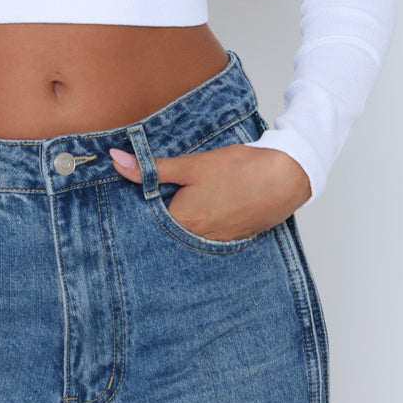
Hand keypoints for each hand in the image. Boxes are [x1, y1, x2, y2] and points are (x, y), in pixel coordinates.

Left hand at [109, 141, 310, 240]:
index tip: (129, 194)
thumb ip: (152, 168)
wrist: (286, 176)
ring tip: (185, 199)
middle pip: (165, 230)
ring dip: (180, 220)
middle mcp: (197, 239)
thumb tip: (116, 160)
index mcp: (183, 222)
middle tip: (157, 194)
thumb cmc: (240, 170)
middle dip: (158, 213)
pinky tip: (207, 205)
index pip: (145, 222)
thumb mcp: (191, 165)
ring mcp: (216, 242)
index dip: (137, 207)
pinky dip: (201, 223)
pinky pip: (206, 235)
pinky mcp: (232, 239)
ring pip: (186, 233)